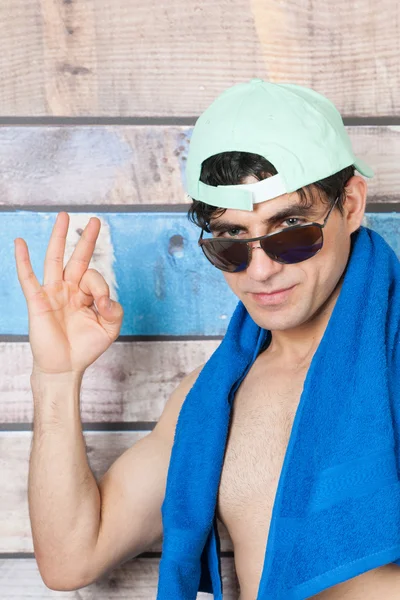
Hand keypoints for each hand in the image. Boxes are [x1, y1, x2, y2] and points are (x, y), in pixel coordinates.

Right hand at [14, 212, 123, 375]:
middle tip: (95, 220)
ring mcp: (52, 292)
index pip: (95, 277)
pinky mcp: (38, 301)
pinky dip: (23, 260)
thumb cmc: (85, 347)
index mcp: (86, 294)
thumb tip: (105, 297)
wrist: (65, 367)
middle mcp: (69, 289)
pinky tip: (19, 243)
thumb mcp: (110, 328)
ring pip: (55, 259)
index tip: (101, 305)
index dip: (100, 287)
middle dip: (86, 239)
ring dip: (59, 237)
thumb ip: (114, 309)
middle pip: (77, 257)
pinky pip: (28, 277)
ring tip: (64, 216)